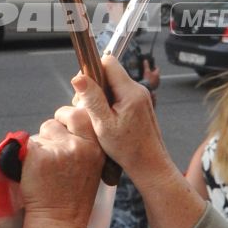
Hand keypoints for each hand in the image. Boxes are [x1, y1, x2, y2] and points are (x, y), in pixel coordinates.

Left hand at [21, 108, 103, 227]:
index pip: (85, 114)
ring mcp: (59, 150)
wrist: (59, 221)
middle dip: (57, 122)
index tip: (67, 123)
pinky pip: (28, 142)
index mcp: (97, 148)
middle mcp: (81, 146)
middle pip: (66, 115)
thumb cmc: (73, 196)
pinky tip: (34, 171)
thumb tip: (70, 119)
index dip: (73, 116)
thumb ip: (86, 144)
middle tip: (52, 141)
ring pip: (45, 130)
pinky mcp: (38, 156)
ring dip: (43, 142)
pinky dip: (27, 154)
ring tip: (46, 166)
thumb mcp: (92, 167)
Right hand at [68, 55, 172, 185]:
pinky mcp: (140, 104)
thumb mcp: (103, 124)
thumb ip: (91, 99)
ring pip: (113, 85)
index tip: (83, 90)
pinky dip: (109, 104)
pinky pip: (119, 95)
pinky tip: (107, 121)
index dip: (92, 70)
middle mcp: (138, 89)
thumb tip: (78, 77)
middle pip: (109, 73)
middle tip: (87, 109)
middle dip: (94, 87)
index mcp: (130, 91)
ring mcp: (140, 96)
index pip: (108, 62)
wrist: (150, 165)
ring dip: (100, 97)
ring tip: (97, 118)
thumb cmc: (128, 149)